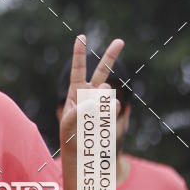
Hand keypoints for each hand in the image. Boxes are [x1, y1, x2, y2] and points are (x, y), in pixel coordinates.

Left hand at [59, 35, 124, 149]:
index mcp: (76, 92)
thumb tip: (103, 97)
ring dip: (99, 102)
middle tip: (120, 41)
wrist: (83, 153)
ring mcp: (104, 102)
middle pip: (102, 71)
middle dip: (111, 55)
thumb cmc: (70, 136)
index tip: (82, 37)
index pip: (79, 70)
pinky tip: (100, 122)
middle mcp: (91, 93)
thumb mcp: (69, 122)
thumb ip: (82, 107)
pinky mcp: (112, 112)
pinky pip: (113, 106)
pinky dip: (106, 112)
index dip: (80, 53)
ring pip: (106, 93)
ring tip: (90, 118)